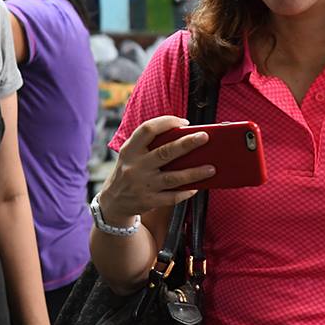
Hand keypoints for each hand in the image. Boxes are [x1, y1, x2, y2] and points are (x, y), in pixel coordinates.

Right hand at [97, 115, 214, 221]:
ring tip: (211, 168)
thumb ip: (149, 145)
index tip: (184, 122)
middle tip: (205, 137)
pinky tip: (196, 187)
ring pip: (173, 178)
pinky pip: (172, 197)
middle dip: (187, 144)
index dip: (167, 122)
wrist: (113, 201)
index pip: (148, 130)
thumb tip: (183, 138)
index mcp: (130, 150)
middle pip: (165, 152)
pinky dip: (186, 192)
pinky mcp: (149, 201)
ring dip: (194, 172)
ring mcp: (142, 185)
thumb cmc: (129, 171)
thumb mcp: (130, 154)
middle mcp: (136, 166)